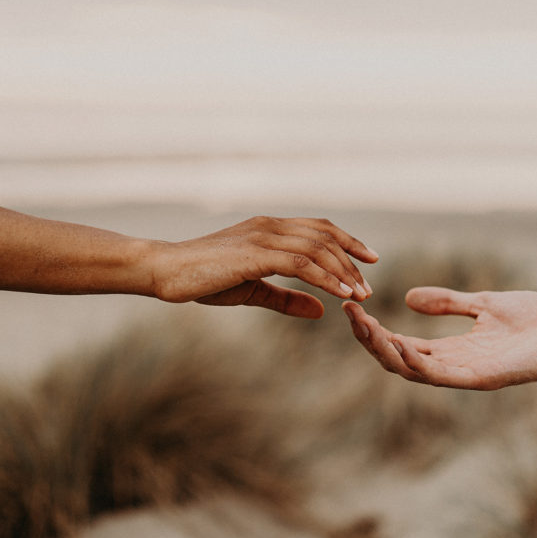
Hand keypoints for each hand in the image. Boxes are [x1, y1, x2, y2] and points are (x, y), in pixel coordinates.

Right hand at [149, 216, 377, 317]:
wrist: (166, 271)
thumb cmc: (204, 279)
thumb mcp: (254, 290)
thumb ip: (288, 298)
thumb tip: (320, 310)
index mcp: (270, 229)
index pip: (319, 229)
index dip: (348, 242)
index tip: (370, 259)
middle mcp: (270, 226)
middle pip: (325, 237)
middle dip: (352, 261)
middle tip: (368, 287)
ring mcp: (263, 236)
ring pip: (318, 249)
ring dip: (344, 272)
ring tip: (360, 295)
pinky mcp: (256, 253)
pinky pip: (301, 263)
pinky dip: (325, 278)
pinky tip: (340, 294)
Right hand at [343, 287, 536, 388]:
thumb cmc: (535, 318)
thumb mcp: (483, 303)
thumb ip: (448, 302)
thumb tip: (409, 298)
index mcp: (453, 349)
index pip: (403, 345)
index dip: (376, 330)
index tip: (355, 308)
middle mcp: (454, 366)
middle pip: (400, 360)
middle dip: (371, 340)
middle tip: (350, 314)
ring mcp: (467, 375)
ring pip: (413, 370)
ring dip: (385, 350)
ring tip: (364, 326)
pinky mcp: (483, 379)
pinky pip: (442, 375)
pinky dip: (418, 362)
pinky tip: (400, 341)